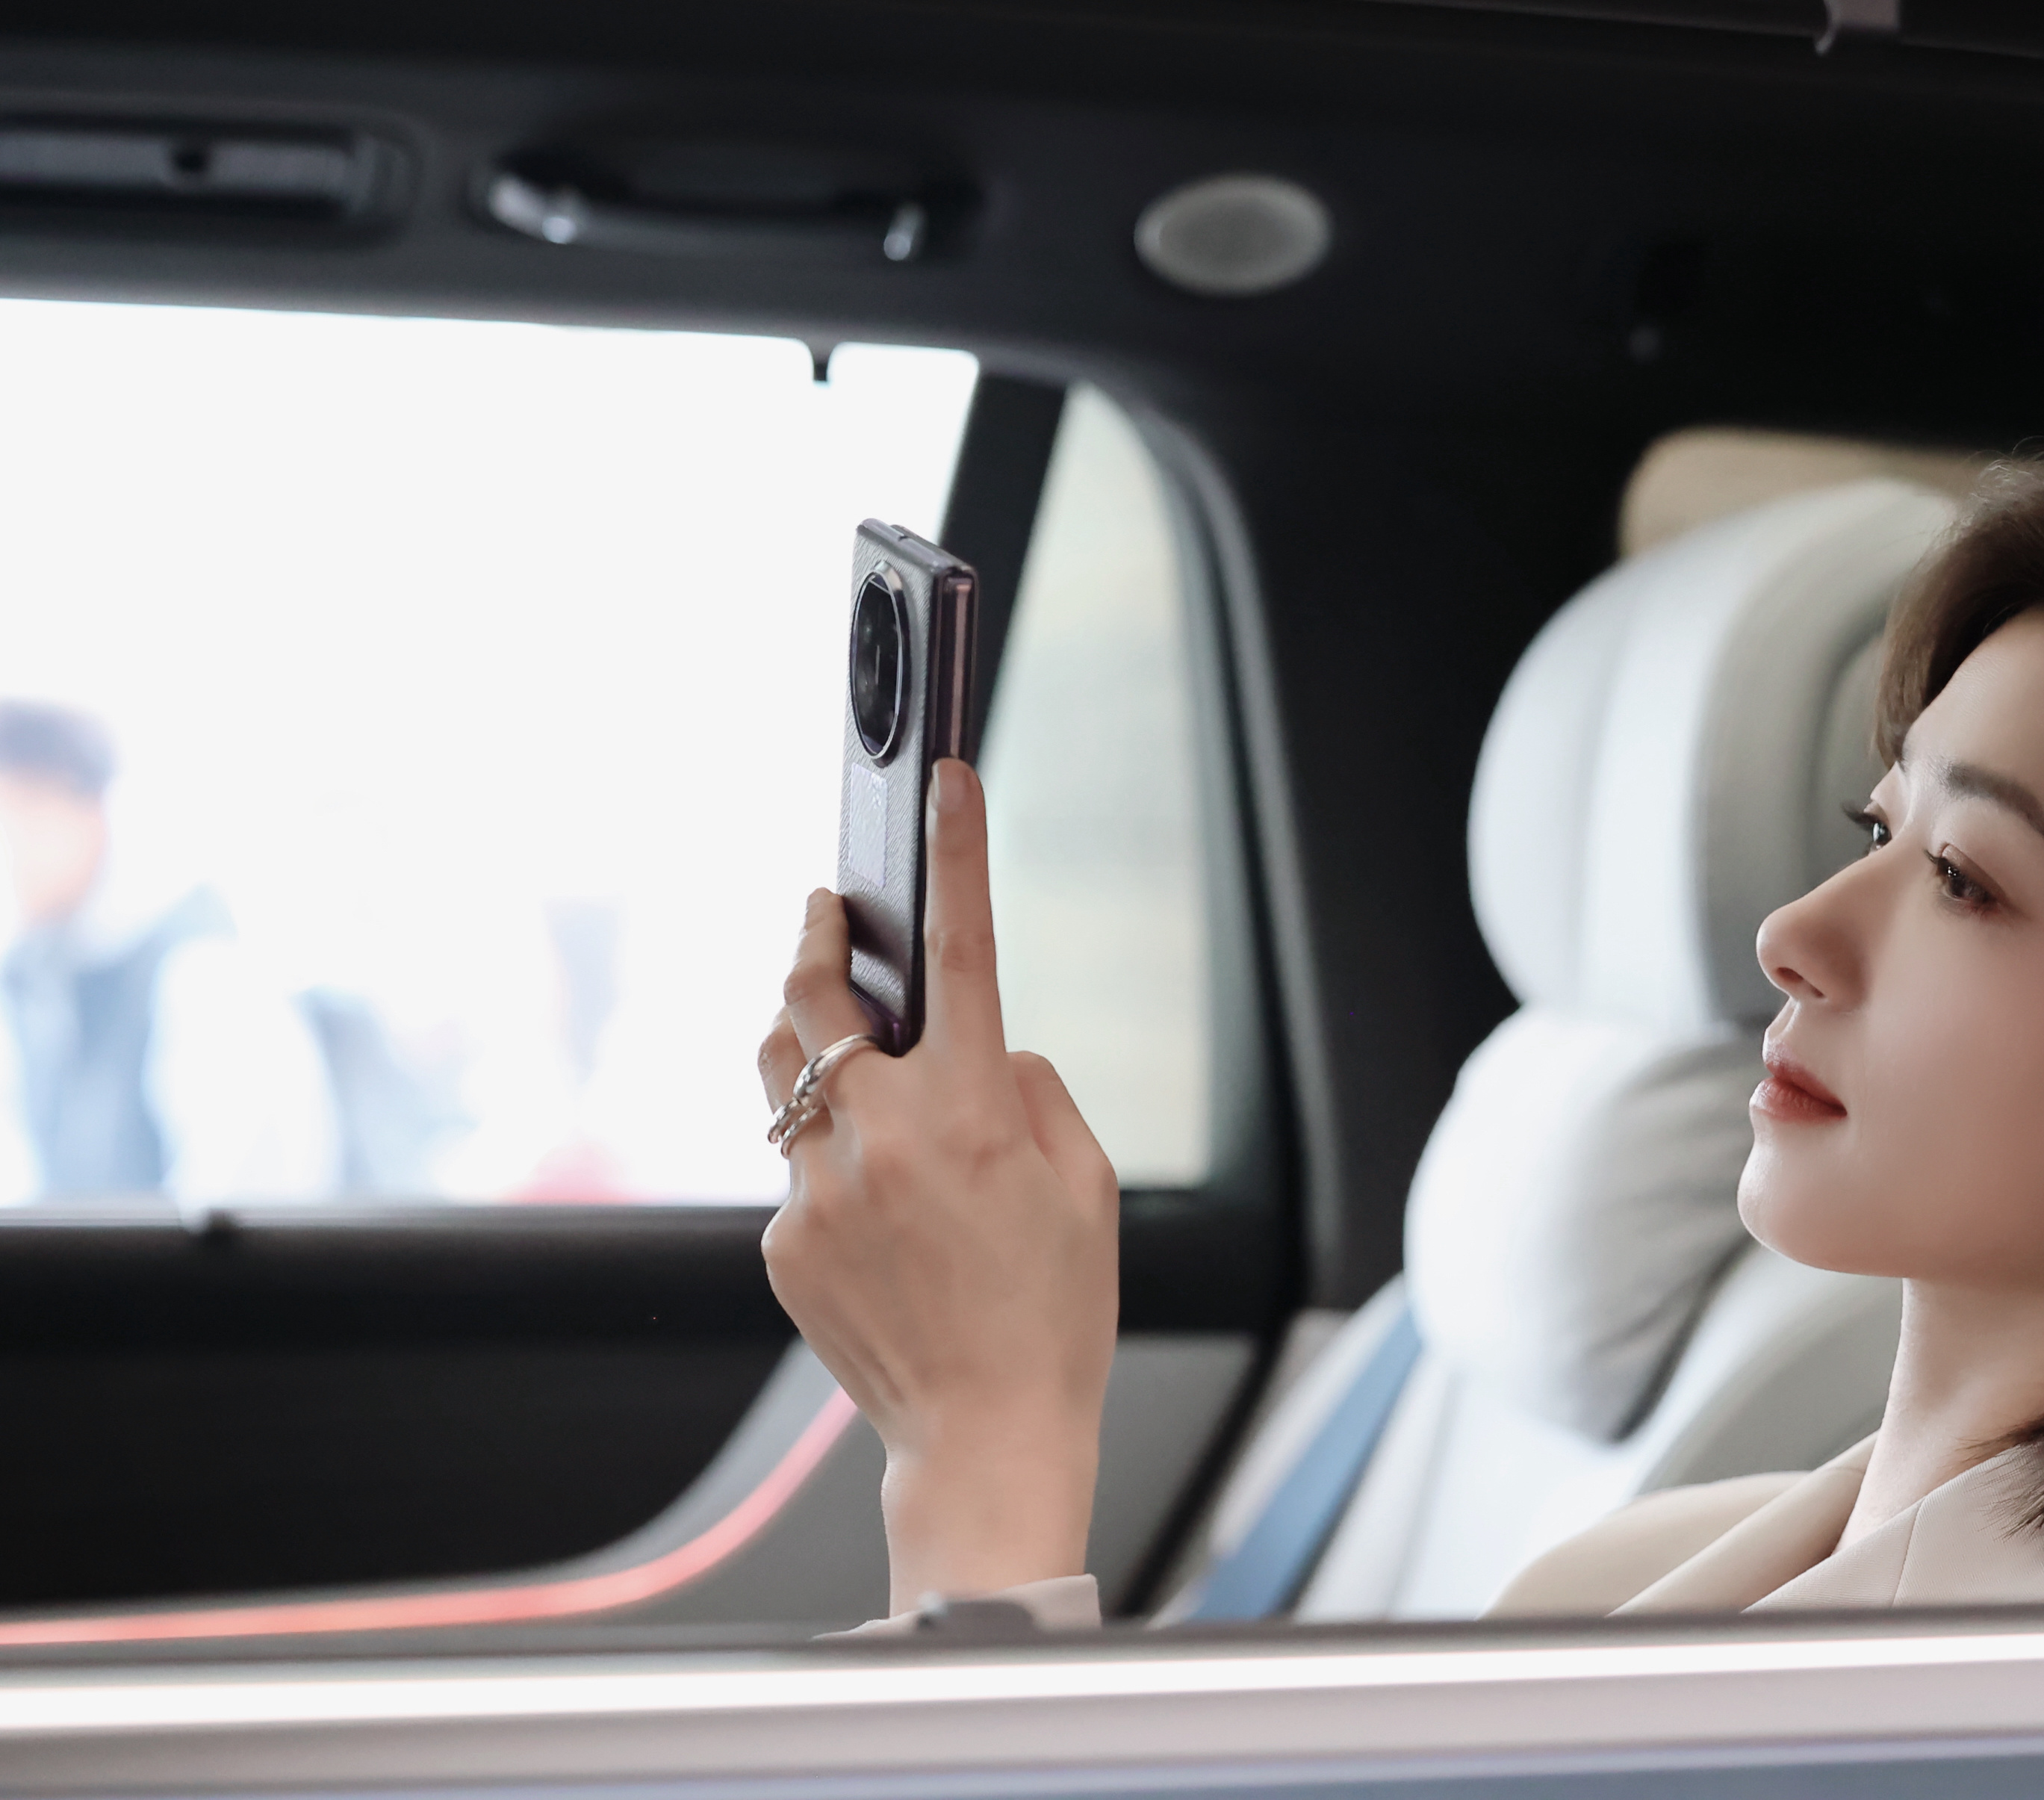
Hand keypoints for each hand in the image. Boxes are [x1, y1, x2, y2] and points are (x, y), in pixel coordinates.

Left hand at [757, 757, 1119, 1614]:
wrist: (985, 1435)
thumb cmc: (1053, 1311)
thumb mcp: (1086, 1184)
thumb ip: (1032, 1090)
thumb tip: (981, 1052)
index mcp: (973, 1110)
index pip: (964, 951)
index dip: (957, 856)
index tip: (946, 787)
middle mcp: (883, 1136)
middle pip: (815, 996)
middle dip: (819, 937)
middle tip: (828, 910)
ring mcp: (819, 1190)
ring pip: (779, 1075)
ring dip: (803, 1041)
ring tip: (836, 1047)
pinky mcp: (784, 1242)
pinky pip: (795, 1170)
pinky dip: (829, 1165)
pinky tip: (878, 1218)